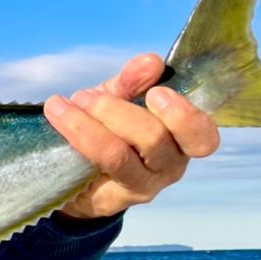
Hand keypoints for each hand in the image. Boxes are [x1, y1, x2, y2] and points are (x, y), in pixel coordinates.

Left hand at [44, 53, 219, 219]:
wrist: (78, 175)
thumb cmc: (109, 129)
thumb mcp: (120, 99)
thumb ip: (133, 81)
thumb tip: (151, 61)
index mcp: (183, 139)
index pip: (203, 136)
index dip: (184, 115)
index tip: (155, 92)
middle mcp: (170, 166)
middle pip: (155, 139)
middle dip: (116, 110)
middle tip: (85, 96)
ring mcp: (142, 185)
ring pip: (119, 155)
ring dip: (87, 124)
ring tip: (60, 106)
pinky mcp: (112, 198)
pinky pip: (94, 167)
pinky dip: (76, 136)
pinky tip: (58, 118)